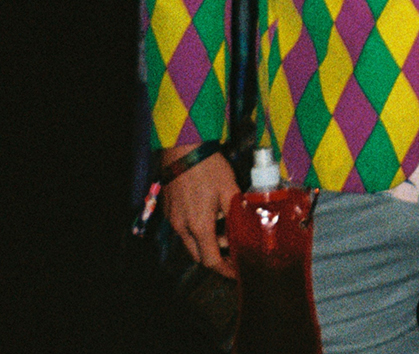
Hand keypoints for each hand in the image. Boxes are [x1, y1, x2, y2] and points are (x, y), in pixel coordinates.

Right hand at [162, 152, 239, 277]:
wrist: (183, 149)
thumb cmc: (208, 169)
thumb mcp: (229, 188)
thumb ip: (238, 211)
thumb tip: (249, 225)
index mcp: (199, 226)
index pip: (211, 260)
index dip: (225, 269)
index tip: (236, 270)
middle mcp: (183, 227)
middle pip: (199, 255)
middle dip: (216, 257)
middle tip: (233, 251)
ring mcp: (173, 219)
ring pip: (190, 241)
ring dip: (207, 241)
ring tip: (225, 228)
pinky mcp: (169, 209)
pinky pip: (184, 228)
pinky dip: (197, 230)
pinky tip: (210, 215)